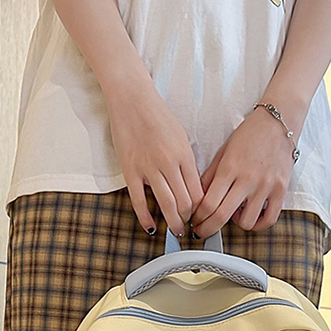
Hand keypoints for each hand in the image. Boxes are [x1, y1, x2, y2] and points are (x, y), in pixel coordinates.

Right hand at [104, 80, 204, 237]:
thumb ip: (186, 163)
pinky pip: (139, 201)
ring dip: (173, 222)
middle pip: (185, 202)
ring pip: (166, 205)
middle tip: (188, 226)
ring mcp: (149, 168)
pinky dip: (146, 218)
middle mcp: (169, 164)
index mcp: (184, 155)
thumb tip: (192, 187)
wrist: (132, 100)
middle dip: (188, 219)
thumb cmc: (157, 116)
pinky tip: (150, 228)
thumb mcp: (181, 138)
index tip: (199, 216)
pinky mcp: (130, 171)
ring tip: (175, 230)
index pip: (198, 192)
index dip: (200, 209)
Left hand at [190, 108, 295, 240]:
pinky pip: (269, 220)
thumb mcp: (223, 152)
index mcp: (230, 169)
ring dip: (235, 223)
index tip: (195, 220)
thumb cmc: (249, 135)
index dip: (198, 218)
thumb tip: (196, 199)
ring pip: (246, 223)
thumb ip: (209, 176)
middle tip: (203, 230)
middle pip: (222, 216)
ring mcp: (266, 186)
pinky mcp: (281, 190)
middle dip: (207, 229)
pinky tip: (251, 215)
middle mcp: (248, 179)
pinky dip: (258, 224)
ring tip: (234, 213)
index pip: (208, 203)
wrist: (278, 122)